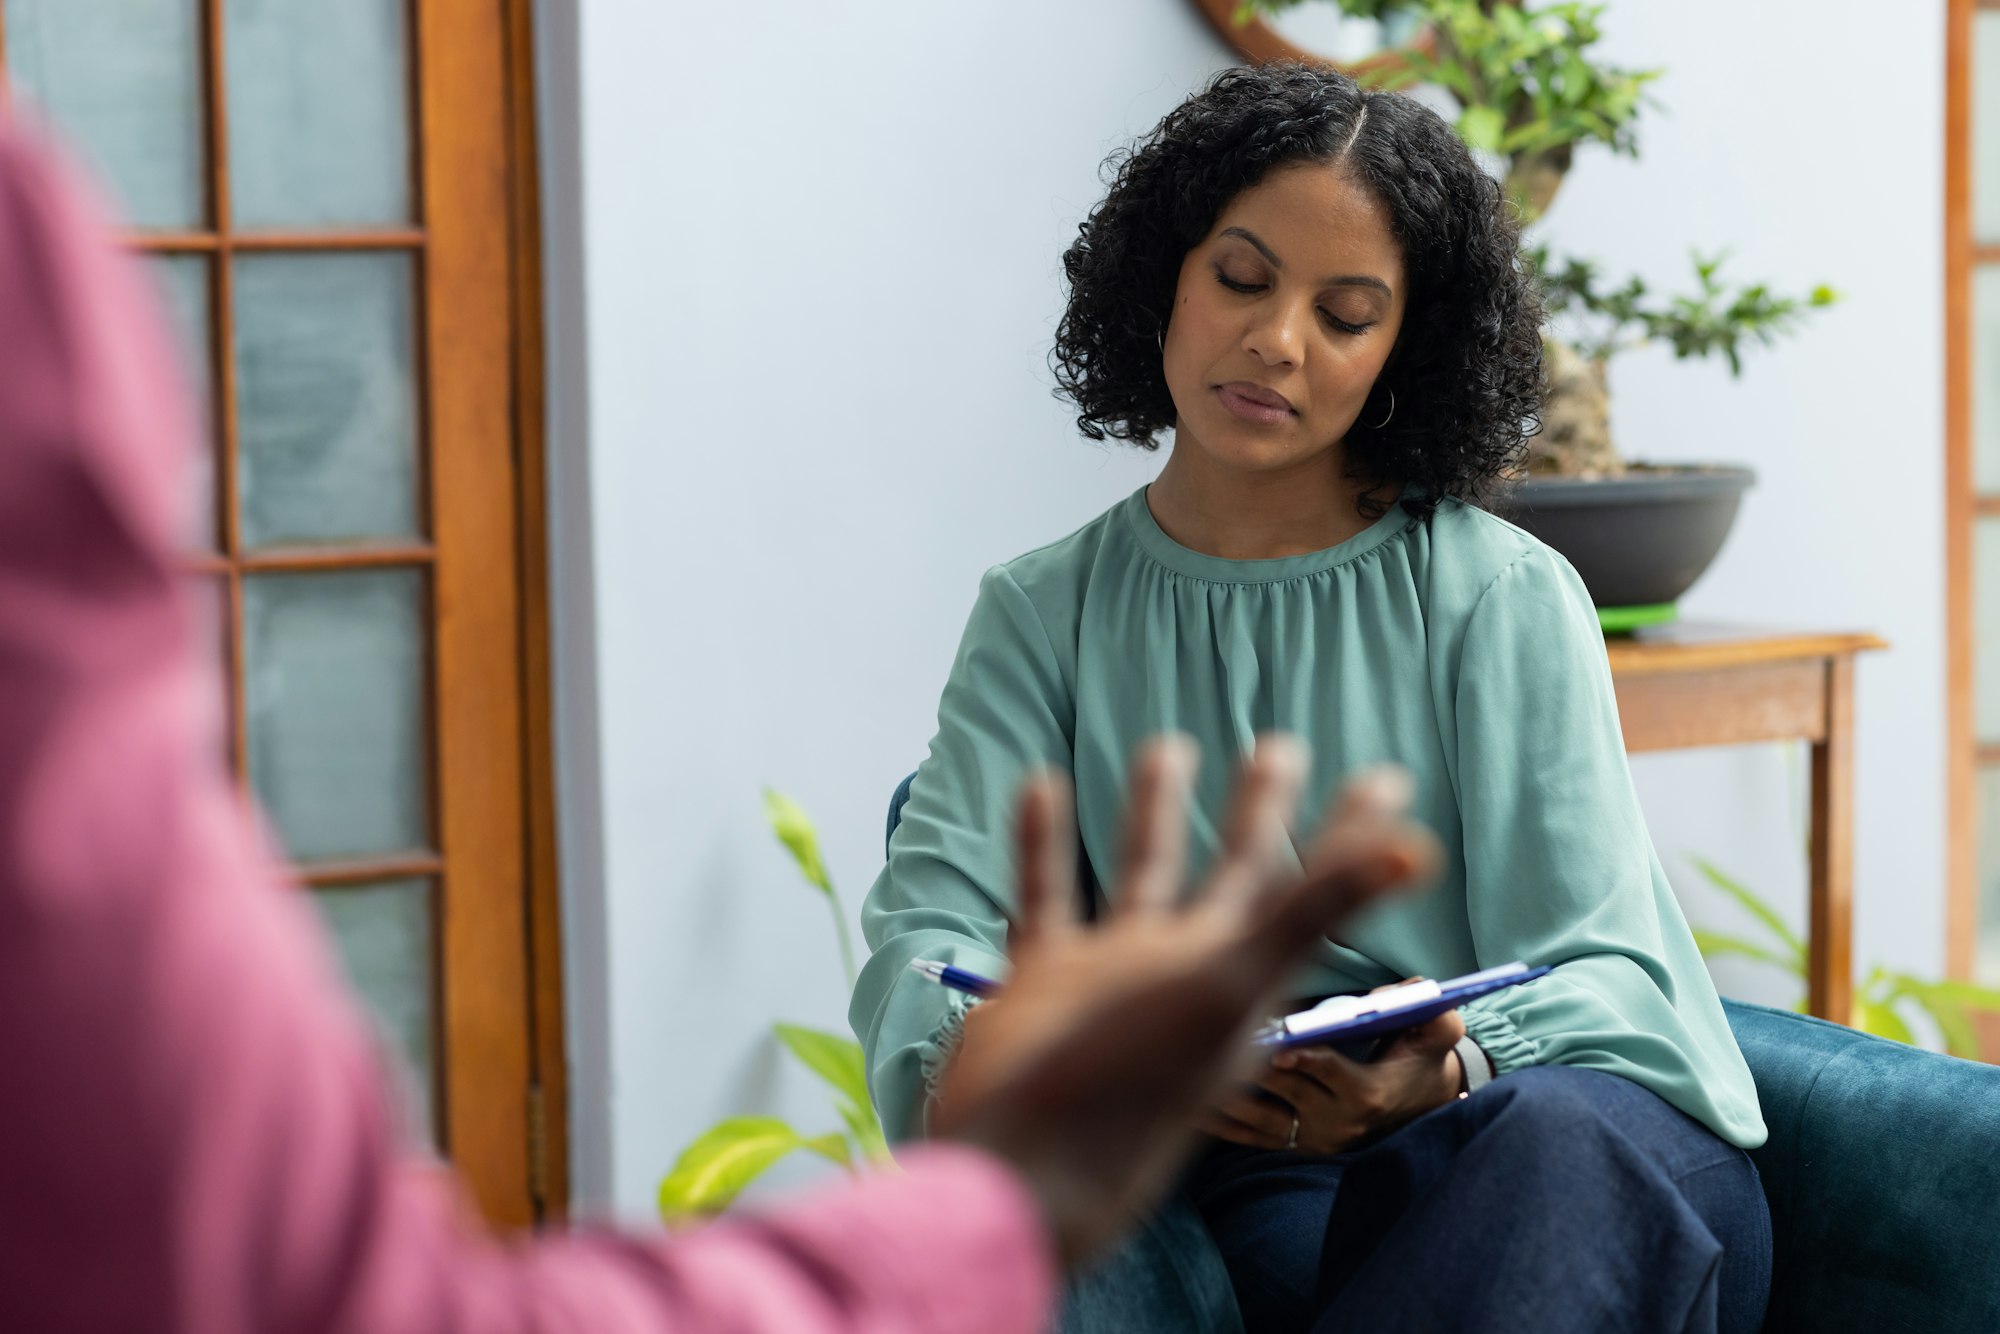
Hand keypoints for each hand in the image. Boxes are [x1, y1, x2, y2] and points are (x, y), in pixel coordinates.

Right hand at [932, 735, 1441, 1265]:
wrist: (1023, 1167)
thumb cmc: (1133, 1087)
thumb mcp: (1230, 985)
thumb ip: (1312, 914)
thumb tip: (1420, 847)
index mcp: (1236, 971)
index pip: (1309, 888)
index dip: (1351, 836)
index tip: (1388, 777)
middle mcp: (1180, 965)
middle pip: (1232, 873)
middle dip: (1258, 811)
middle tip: (1279, 745)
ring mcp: (1109, 971)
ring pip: (1139, 873)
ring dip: (1153, 813)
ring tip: (1168, 745)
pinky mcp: (1041, 979)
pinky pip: (1046, 893)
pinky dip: (1043, 841)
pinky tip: (1041, 782)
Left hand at [1201, 1001, 1464, 1155]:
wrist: (1418, 1106)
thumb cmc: (1420, 1058)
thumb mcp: (1437, 1035)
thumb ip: (1432, 1014)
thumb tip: (1411, 993)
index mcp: (1368, 1093)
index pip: (1334, 1075)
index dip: (1308, 1058)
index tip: (1281, 1042)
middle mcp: (1336, 1123)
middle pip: (1287, 1091)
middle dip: (1252, 1064)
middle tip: (1214, 1035)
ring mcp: (1310, 1137)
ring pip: (1259, 1117)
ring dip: (1223, 1093)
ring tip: (1185, 1064)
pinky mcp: (1290, 1144)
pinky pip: (1246, 1137)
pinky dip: (1215, 1120)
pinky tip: (1181, 1098)